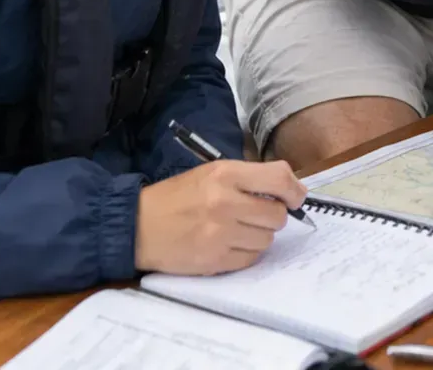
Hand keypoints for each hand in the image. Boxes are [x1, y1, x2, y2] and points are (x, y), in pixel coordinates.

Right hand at [134, 159, 307, 275]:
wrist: (137, 226)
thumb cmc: (177, 196)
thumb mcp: (211, 173)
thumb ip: (248, 179)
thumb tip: (287, 191)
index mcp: (225, 174)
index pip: (279, 178)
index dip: (295, 190)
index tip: (295, 198)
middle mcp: (226, 203)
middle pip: (277, 215)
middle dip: (272, 216)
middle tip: (255, 214)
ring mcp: (220, 234)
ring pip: (267, 239)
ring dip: (259, 236)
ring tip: (237, 229)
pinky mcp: (215, 260)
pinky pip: (250, 259)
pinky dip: (246, 253)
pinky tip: (229, 244)